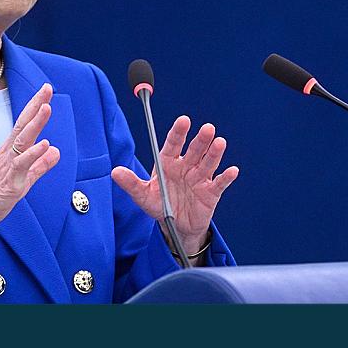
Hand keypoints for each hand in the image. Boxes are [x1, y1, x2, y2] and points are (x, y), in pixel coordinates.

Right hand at [0, 83, 60, 248]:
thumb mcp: (24, 179)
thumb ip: (40, 165)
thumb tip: (56, 151)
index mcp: (11, 152)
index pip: (25, 124)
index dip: (36, 107)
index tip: (46, 89)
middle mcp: (8, 154)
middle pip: (23, 125)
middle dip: (36, 106)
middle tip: (47, 88)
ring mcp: (8, 166)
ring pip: (22, 141)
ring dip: (35, 124)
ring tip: (47, 108)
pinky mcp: (10, 182)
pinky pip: (21, 165)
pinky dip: (32, 154)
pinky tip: (44, 144)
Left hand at [112, 116, 238, 255]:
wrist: (176, 227)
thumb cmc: (160, 206)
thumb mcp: (143, 196)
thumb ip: (131, 183)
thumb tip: (115, 172)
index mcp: (168, 163)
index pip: (173, 144)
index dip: (178, 132)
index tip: (184, 120)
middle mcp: (185, 166)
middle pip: (194, 150)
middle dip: (200, 139)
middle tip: (207, 128)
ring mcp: (200, 178)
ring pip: (208, 162)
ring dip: (214, 153)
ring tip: (220, 143)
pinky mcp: (211, 192)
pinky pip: (220, 183)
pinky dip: (226, 177)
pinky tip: (232, 171)